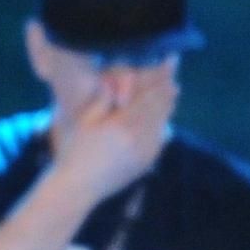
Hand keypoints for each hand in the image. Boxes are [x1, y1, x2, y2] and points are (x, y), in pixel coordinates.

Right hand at [56, 61, 177, 202]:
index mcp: (122, 125)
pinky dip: (163, 124)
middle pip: (160, 107)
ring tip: (173, 91)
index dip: (159, 79)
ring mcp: (146, 152)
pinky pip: (160, 139)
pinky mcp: (147, 162)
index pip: (148, 96)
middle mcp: (139, 138)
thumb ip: (102, 101)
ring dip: (168, 106)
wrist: (79, 186)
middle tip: (174, 74)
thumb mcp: (85, 122)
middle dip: (167, 90)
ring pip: (163, 122)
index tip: (168, 63)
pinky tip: (163, 118)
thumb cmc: (76, 151)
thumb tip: (114, 83)